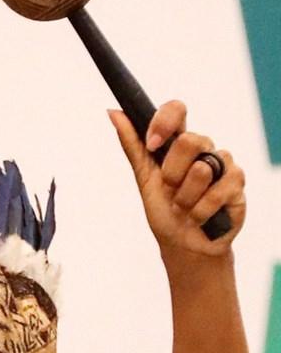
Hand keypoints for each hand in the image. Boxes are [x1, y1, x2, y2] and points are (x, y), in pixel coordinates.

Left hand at [109, 102, 245, 256]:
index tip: (152, 144)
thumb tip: (114, 113)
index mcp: (177, 143)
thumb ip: (133, 145)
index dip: (164, 122)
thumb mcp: (143, 177)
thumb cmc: (164, 208)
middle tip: (170, 188)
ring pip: (202, 169)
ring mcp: (222, 164)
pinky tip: (199, 216)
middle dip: (171, 173)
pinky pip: (218, 191)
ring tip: (184, 206)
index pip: (176, 110)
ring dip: (185, 197)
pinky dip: (200, 210)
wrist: (182, 242)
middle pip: (189, 140)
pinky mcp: (237, 183)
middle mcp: (202, 148)